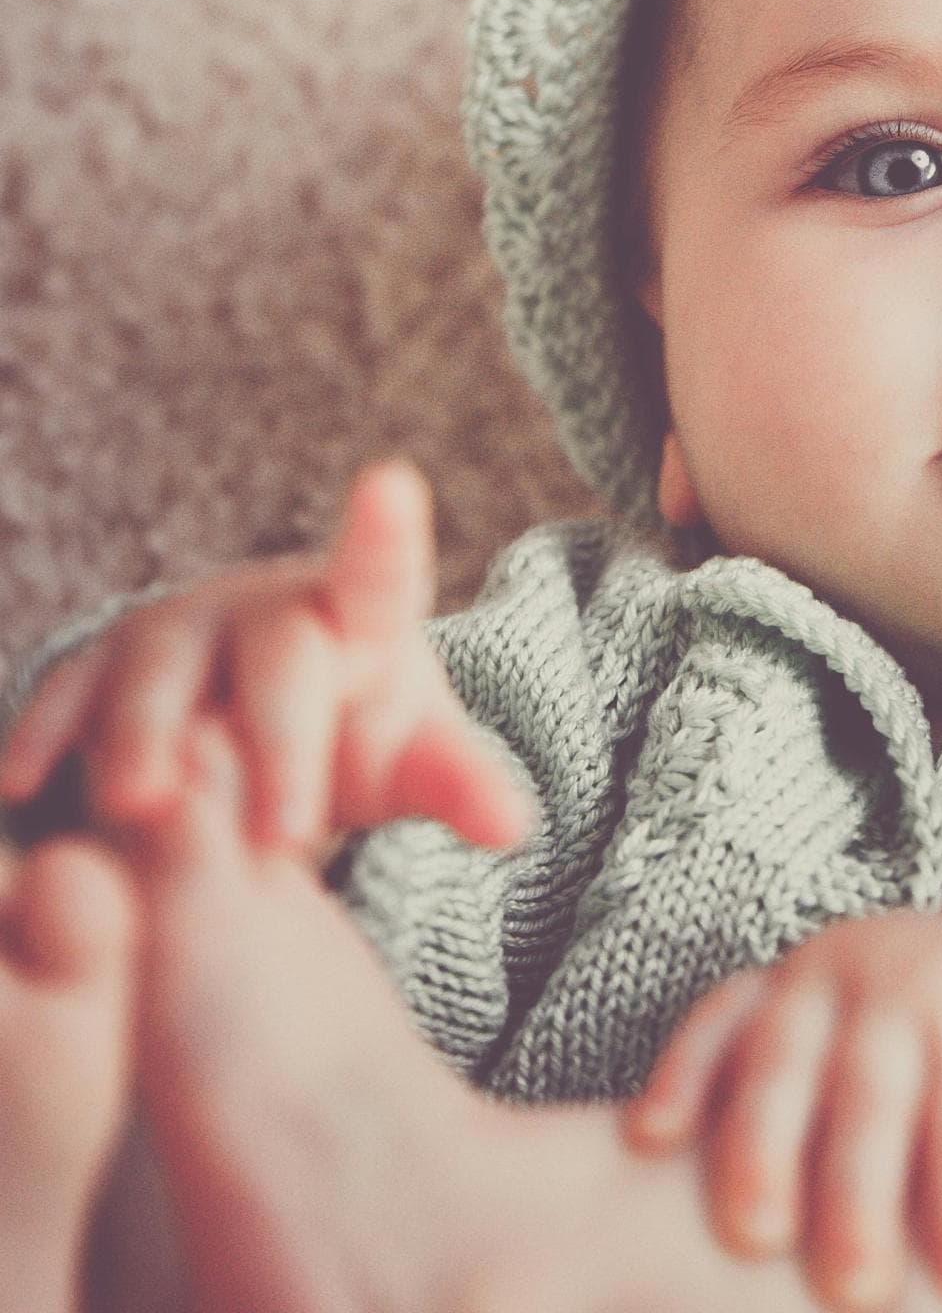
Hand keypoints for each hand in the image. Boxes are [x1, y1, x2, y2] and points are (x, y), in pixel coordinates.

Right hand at [0, 458, 534, 861]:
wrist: (252, 726)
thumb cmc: (349, 730)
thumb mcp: (409, 758)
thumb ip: (456, 781)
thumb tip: (515, 825)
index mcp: (360, 614)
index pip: (382, 572)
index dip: (384, 531)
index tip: (392, 484)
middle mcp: (266, 606)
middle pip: (279, 660)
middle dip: (282, 741)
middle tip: (286, 833)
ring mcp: (177, 629)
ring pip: (158, 671)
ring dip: (149, 737)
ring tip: (144, 808)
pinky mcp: (97, 668)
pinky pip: (66, 696)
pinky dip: (45, 737)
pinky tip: (18, 787)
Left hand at [619, 895, 941, 1311]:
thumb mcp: (867, 1026)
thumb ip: (802, 1084)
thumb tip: (720, 1215)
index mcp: (810, 977)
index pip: (728, 1016)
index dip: (686, 1073)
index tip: (648, 1137)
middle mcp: (856, 973)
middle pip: (787, 1065)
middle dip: (761, 1151)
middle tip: (751, 1240)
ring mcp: (928, 995)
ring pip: (873, 1103)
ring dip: (859, 1201)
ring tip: (856, 1293)